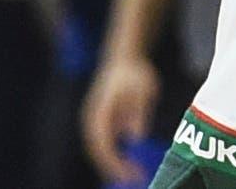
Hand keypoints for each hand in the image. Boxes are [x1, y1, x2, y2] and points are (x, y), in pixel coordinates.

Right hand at [81, 51, 160, 184]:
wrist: (124, 58)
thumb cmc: (135, 74)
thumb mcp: (143, 90)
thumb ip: (139, 112)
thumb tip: (136, 137)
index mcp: (100, 112)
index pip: (102, 144)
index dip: (114, 162)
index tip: (130, 174)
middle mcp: (92, 119)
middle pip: (98, 151)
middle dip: (114, 168)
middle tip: (136, 178)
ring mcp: (94, 122)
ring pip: (99, 150)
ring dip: (114, 164)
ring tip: (135, 174)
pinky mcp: (100, 123)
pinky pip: (104, 144)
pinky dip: (115, 155)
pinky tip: (131, 162)